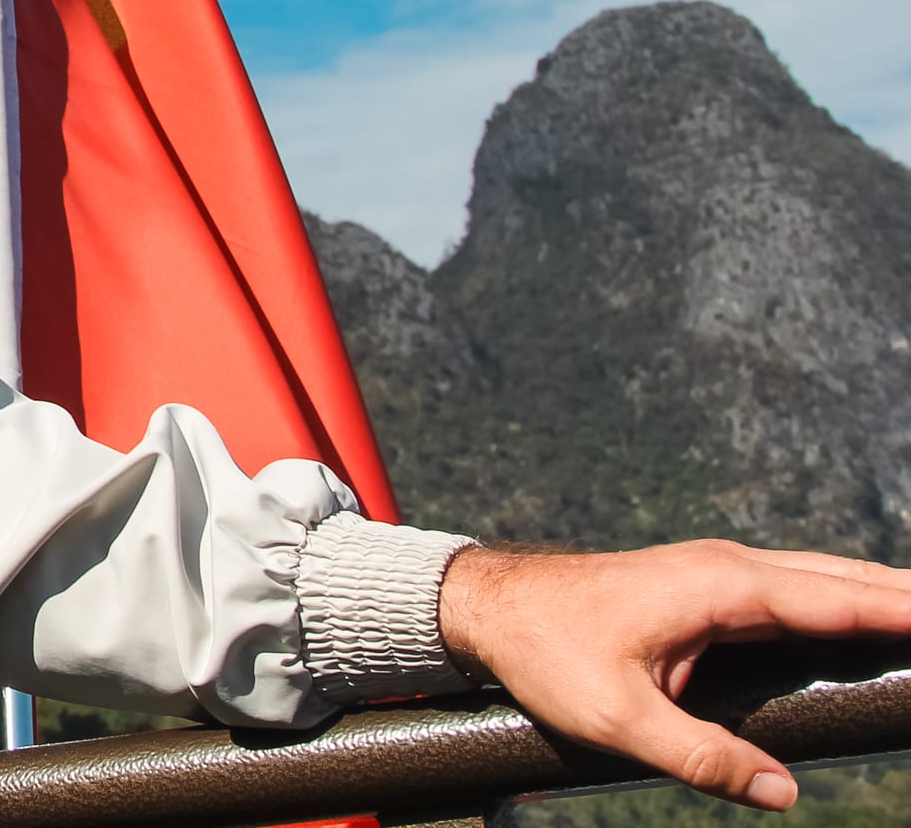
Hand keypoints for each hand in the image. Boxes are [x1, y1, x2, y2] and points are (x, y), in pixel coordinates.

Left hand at [437, 540, 910, 810]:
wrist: (489, 605)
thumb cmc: (545, 652)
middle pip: (844, 581)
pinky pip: (795, 590)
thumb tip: (784, 791)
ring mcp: (719, 572)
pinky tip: (867, 617)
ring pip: (823, 579)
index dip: (902, 613)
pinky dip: (844, 599)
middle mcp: (729, 568)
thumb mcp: (618, 719)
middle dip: (907, 598)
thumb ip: (703, 757)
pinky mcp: (708, 587)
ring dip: (882, 594)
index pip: (838, 601)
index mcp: (721, 587)